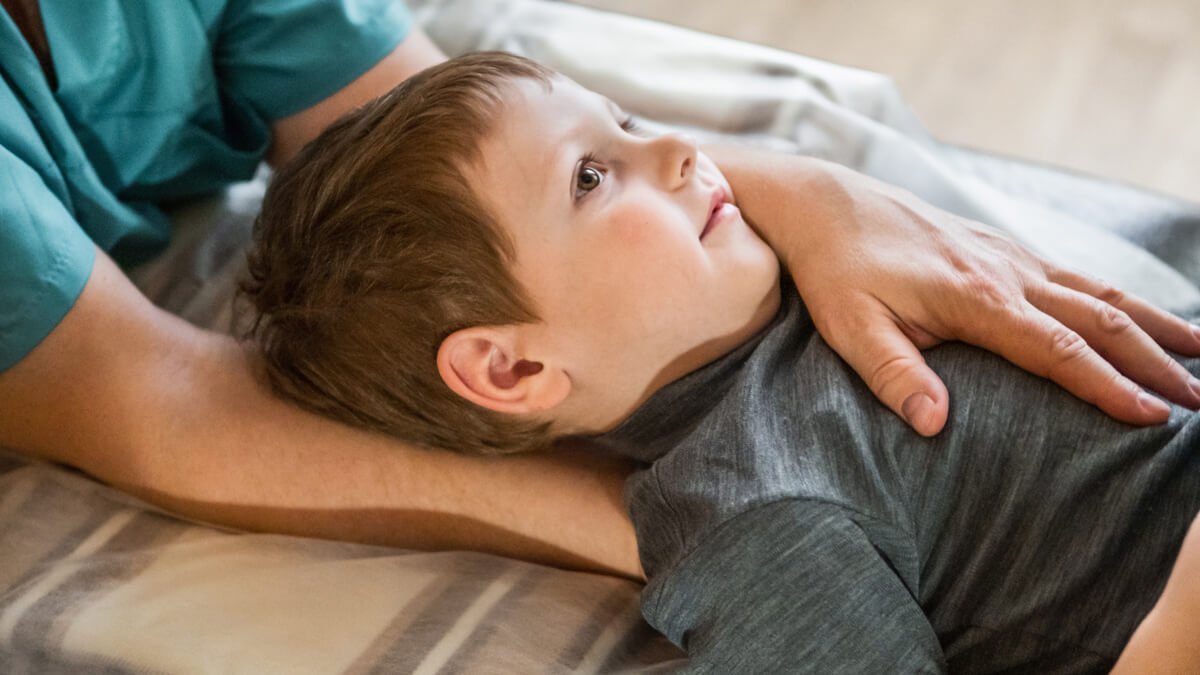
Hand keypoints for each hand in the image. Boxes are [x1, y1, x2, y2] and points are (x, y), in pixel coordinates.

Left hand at [709, 146, 1199, 435]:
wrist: (825, 202)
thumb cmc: (834, 269)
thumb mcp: (848, 327)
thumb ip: (892, 374)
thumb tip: (934, 424)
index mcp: (974, 296)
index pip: (1056, 348)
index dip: (1107, 386)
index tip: (1152, 418)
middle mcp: (1005, 271)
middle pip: (1096, 318)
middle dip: (1152, 362)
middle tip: (1197, 402)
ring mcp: (1008, 254)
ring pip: (1097, 291)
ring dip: (1151, 325)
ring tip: (1199, 356)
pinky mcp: (1000, 246)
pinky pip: (1074, 274)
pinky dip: (1117, 299)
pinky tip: (1136, 317)